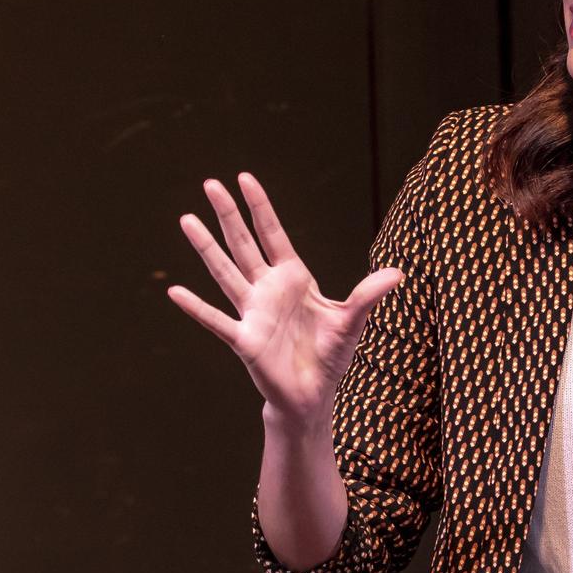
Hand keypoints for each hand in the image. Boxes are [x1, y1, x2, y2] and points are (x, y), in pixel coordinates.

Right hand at [167, 173, 401, 430]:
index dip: (260, 206)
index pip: (273, 234)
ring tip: (186, 219)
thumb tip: (398, 273)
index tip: (244, 178)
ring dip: (206, 247)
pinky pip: (216, 320)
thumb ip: (368, 295)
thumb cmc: (330, 356)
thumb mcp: (352, 321)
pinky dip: (196, 307)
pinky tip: (175, 292)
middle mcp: (268, 290)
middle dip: (228, 214)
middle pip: (243, 244)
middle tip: (210, 184)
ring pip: (224, 273)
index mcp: (293, 278)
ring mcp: (252, 313)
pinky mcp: (244, 340)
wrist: (312, 395)